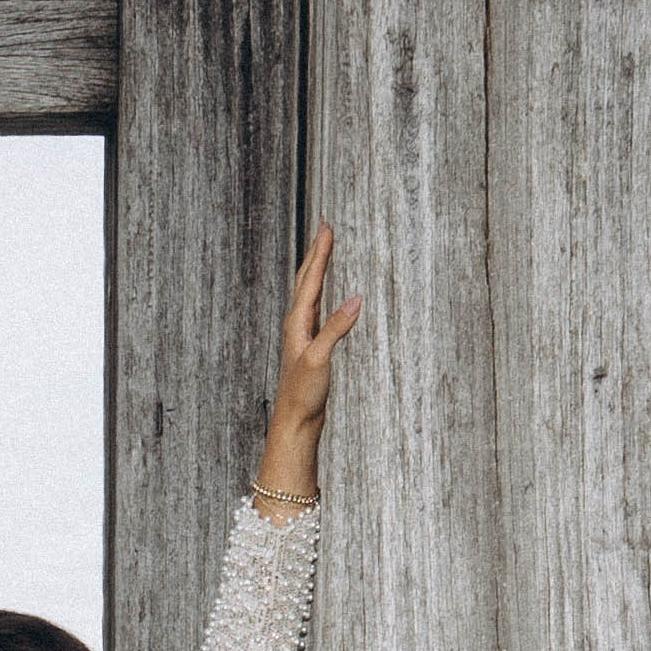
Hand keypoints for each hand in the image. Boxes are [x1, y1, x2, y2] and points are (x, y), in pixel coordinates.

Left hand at [254, 223, 361, 508]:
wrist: (294, 424)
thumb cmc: (302, 395)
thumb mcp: (320, 359)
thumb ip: (336, 329)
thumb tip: (356, 299)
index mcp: (297, 323)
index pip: (311, 279)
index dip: (320, 252)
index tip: (327, 226)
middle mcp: (297, 326)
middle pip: (307, 280)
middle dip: (317, 253)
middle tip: (326, 227)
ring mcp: (303, 336)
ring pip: (310, 294)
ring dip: (318, 270)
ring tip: (326, 251)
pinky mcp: (311, 348)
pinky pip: (318, 310)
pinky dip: (324, 294)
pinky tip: (329, 296)